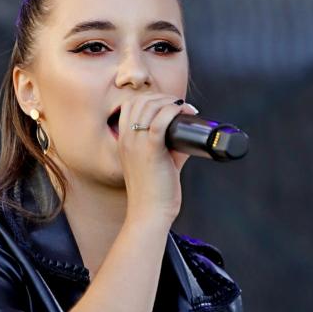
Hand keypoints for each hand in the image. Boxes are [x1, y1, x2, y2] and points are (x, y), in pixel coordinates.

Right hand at [117, 92, 196, 223]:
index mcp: (123, 142)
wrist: (150, 214)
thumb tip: (189, 135)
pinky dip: (173, 111)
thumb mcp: (158, 164)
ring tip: (185, 109)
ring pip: (150, 106)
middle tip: (181, 106)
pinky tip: (184, 112)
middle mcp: (126, 139)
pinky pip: (160, 120)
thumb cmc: (154, 194)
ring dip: (170, 102)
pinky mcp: (150, 151)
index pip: (131, 106)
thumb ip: (171, 147)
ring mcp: (136, 144)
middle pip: (141, 101)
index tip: (170, 106)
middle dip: (163, 97)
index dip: (151, 99)